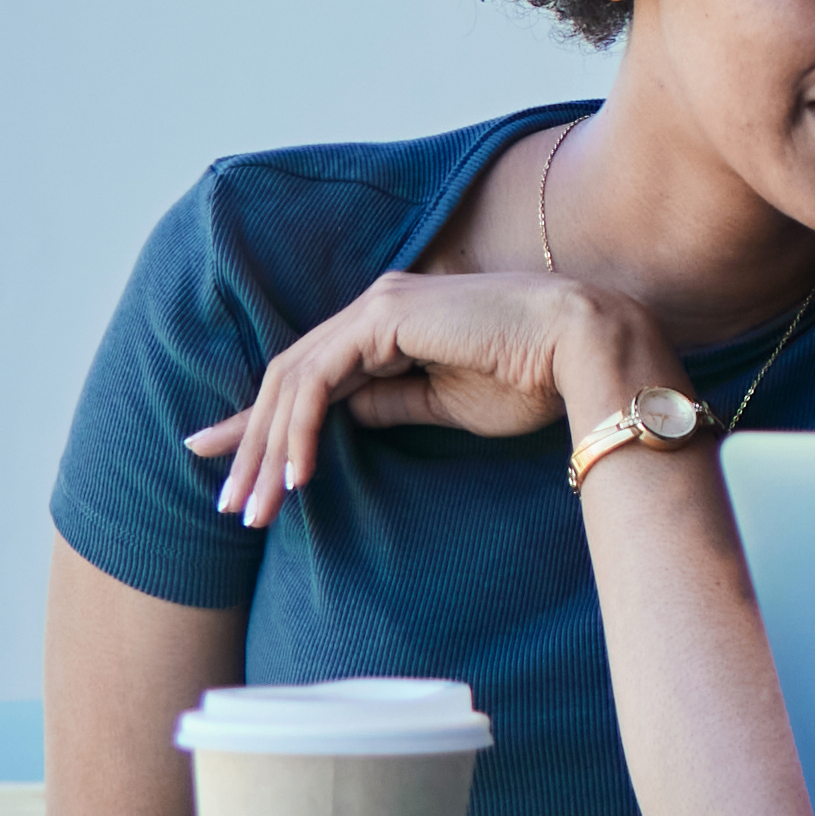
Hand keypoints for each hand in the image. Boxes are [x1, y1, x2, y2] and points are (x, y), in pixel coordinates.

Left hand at [188, 271, 657, 529]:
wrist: (583, 348)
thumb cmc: (534, 377)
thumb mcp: (446, 404)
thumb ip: (391, 404)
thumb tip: (342, 420)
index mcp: (390, 324)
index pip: (309, 376)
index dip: (262, 424)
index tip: (233, 468)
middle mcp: (374, 307)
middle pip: (287, 380)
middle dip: (251, 446)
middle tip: (231, 504)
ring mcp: (375, 307)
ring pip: (291, 381)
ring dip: (266, 449)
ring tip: (253, 508)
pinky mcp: (381, 319)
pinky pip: (318, 380)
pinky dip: (298, 430)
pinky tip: (295, 476)